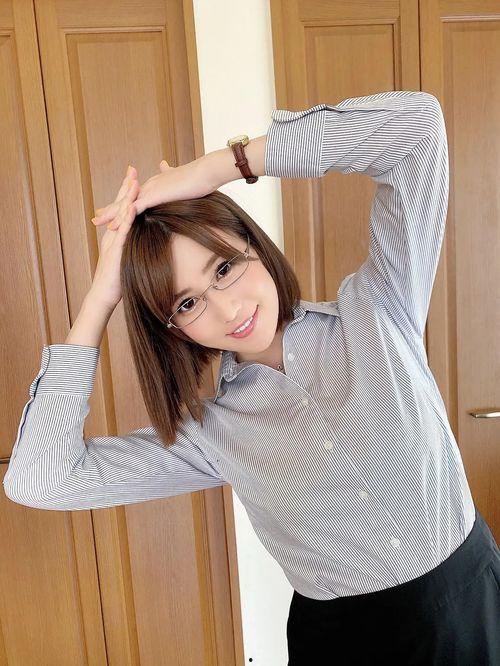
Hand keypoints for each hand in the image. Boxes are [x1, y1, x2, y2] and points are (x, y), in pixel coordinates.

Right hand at [88, 166, 138, 309]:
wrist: (105, 294)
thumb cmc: (120, 278)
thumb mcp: (131, 257)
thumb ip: (137, 245)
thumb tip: (150, 237)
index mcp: (119, 233)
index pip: (125, 208)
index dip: (130, 192)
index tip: (136, 176)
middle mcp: (114, 233)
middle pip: (121, 206)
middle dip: (127, 187)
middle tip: (132, 168)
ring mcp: (114, 240)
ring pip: (121, 215)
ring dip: (127, 197)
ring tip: (133, 181)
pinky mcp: (116, 249)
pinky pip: (123, 231)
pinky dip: (127, 218)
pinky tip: (132, 206)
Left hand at [92, 158, 213, 224]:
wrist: (206, 172)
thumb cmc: (200, 178)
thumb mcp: (182, 178)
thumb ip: (171, 173)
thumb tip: (164, 164)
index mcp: (155, 184)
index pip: (135, 195)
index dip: (123, 203)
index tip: (113, 211)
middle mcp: (149, 185)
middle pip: (125, 199)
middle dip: (111, 210)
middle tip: (96, 218)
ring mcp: (150, 190)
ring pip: (125, 205)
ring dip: (111, 215)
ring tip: (97, 223)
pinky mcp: (155, 196)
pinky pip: (134, 209)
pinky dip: (123, 218)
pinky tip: (114, 227)